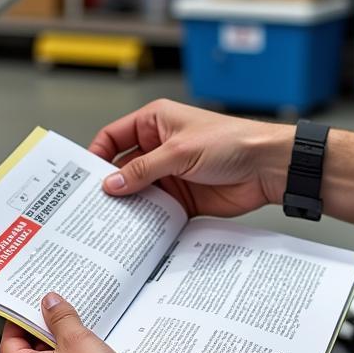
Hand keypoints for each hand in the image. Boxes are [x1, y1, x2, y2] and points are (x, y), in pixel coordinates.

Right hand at [89, 99, 293, 217]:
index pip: (114, 137)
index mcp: (155, 122)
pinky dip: (148, 219)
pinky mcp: (183, 197)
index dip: (97, 154)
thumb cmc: (233, 142)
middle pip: (123, 167)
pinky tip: (137, 229)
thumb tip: (112, 183)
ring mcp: (171, 173)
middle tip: (93, 202)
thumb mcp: (179, 151)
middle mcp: (160, 147)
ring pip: (139, 192)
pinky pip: (158, 210)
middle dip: (110, 184)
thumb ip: (143, 169)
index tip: (84, 176)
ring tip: (111, 220)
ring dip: (129, 205)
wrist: (268, 168)